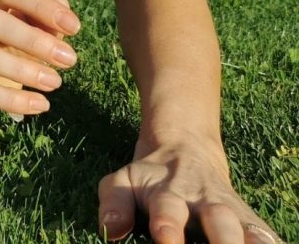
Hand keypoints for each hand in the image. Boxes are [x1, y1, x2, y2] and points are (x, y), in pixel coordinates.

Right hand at [0, 0, 80, 116]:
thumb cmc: (19, 33)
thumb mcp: (35, 20)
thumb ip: (51, 13)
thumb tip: (65, 20)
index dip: (39, 5)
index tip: (74, 28)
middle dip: (32, 40)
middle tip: (69, 59)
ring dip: (21, 70)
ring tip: (55, 82)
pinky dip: (12, 100)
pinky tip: (41, 104)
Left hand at [99, 139, 280, 243]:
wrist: (185, 149)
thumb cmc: (149, 178)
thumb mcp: (123, 182)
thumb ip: (114, 204)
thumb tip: (111, 231)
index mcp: (169, 193)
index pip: (168, 212)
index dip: (168, 227)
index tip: (167, 241)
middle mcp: (205, 201)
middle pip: (220, 221)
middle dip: (224, 242)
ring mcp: (232, 211)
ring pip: (250, 227)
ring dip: (256, 242)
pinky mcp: (250, 221)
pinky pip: (266, 233)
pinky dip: (272, 241)